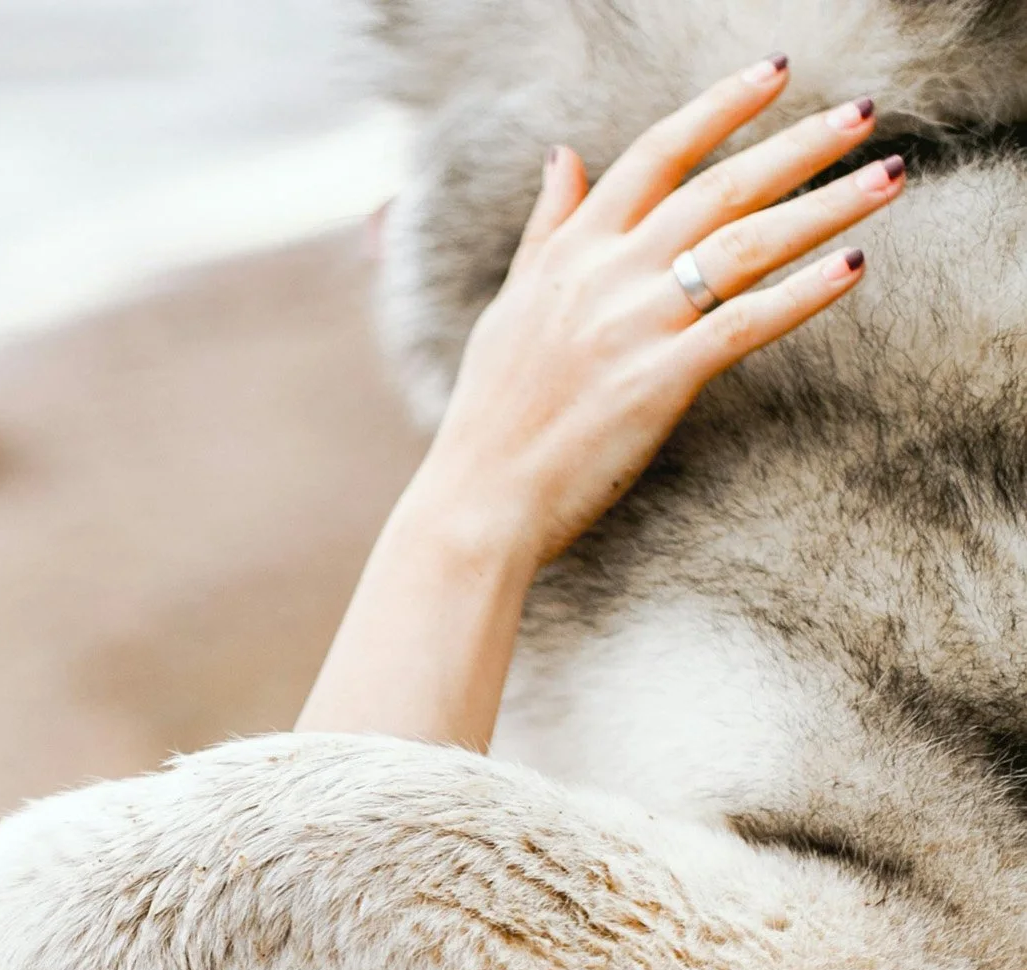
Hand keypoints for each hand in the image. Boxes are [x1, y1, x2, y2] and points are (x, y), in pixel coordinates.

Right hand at [417, 56, 903, 567]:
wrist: (479, 500)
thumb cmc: (493, 417)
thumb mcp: (512, 306)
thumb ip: (547, 230)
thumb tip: (562, 156)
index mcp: (573, 251)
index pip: (658, 153)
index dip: (720, 108)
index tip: (775, 73)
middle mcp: (608, 273)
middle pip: (720, 187)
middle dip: (800, 145)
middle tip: (864, 113)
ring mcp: (636, 325)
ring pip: (746, 245)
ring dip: (825, 205)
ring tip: (886, 178)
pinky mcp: (660, 381)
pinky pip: (747, 323)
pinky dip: (804, 291)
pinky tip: (852, 266)